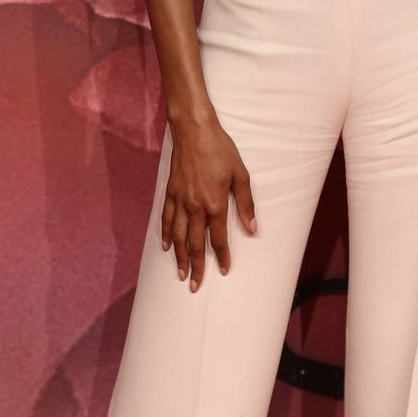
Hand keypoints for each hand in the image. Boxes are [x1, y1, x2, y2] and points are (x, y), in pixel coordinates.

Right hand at [161, 117, 256, 291]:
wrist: (194, 131)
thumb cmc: (220, 150)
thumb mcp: (240, 175)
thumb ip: (245, 204)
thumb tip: (252, 228)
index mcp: (215, 204)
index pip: (217, 239)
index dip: (221, 257)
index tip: (224, 270)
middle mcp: (195, 207)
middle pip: (195, 244)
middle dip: (197, 267)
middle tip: (195, 286)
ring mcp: (180, 201)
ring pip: (178, 236)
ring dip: (180, 257)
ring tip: (181, 273)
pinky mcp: (170, 192)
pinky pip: (166, 219)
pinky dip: (166, 235)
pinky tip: (167, 247)